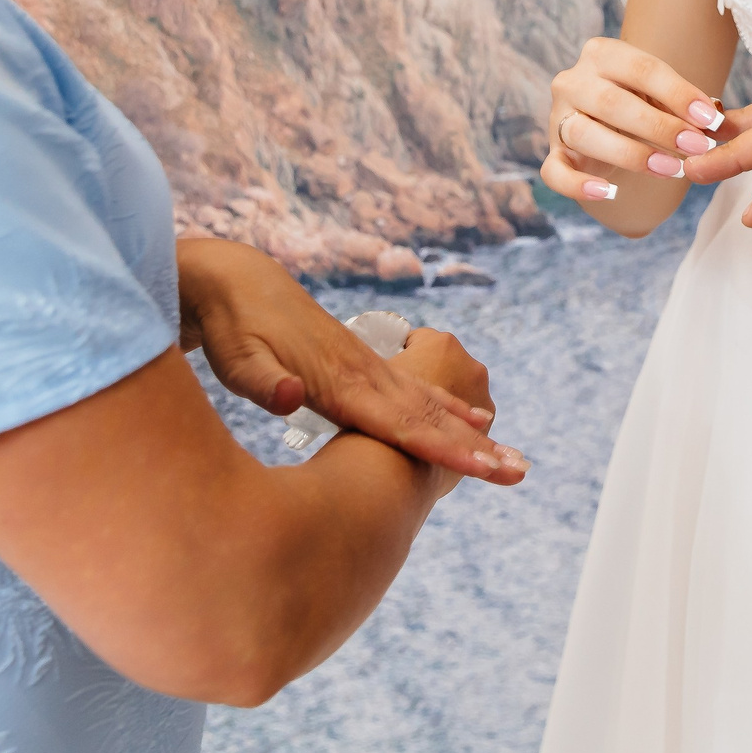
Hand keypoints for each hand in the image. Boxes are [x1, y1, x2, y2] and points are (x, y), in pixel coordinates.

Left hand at [177, 239, 527, 483]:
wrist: (237, 280)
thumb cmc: (232, 326)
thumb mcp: (234, 357)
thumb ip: (261, 381)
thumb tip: (287, 400)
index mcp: (341, 382)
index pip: (401, 424)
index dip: (443, 449)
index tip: (484, 467)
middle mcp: (366, 375)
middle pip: (430, 418)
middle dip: (475, 448)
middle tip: (519, 472)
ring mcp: (369, 368)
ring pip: (431, 407)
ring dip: (470, 434)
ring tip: (510, 458)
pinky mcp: (362, 366)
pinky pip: (416, 394)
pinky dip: (447, 410)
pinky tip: (471, 419)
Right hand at [542, 36, 727, 202]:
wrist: (604, 117)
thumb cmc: (638, 100)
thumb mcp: (661, 94)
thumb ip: (684, 103)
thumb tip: (715, 120)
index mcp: (602, 54)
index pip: (642, 69)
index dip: (678, 94)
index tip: (709, 119)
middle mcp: (573, 81)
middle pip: (612, 102)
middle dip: (660, 127)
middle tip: (696, 147)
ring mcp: (559, 117)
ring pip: (585, 135)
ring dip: (632, 155)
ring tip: (672, 169)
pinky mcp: (553, 153)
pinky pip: (554, 172)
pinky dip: (579, 186)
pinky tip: (609, 193)